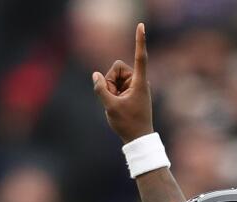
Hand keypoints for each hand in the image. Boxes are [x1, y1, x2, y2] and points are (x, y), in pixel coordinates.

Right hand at [92, 23, 153, 143]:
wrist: (138, 139)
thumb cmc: (128, 124)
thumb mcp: (110, 107)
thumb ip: (101, 89)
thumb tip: (95, 75)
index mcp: (139, 82)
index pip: (140, 57)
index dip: (139, 40)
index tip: (141, 25)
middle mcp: (139, 81)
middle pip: (118, 68)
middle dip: (110, 81)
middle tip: (113, 99)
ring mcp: (136, 86)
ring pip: (115, 78)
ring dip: (111, 89)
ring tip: (116, 105)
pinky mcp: (132, 92)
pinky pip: (117, 86)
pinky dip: (113, 94)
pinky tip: (118, 106)